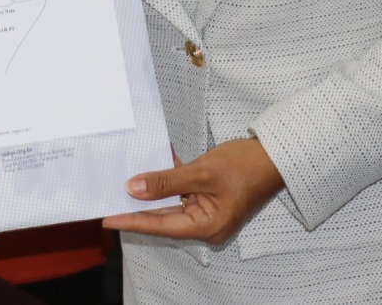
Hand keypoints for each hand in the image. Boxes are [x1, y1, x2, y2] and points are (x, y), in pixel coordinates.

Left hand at [103, 137, 284, 245]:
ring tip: (121, 189)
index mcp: (207, 227)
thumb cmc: (244, 166)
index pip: (160, 225)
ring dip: (150, 196)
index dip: (131, 220)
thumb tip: (133, 188)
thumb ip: (166, 182)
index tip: (106, 218)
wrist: (275, 155)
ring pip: (171, 206)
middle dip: (137, 209)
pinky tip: (148, 176)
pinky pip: (182, 195)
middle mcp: (206, 225)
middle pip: (164, 218)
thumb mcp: (201, 172)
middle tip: (108, 201)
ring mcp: (209, 212)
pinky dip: (167, 186)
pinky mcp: (210, 199)